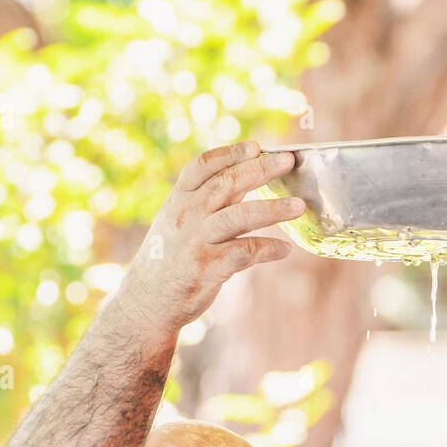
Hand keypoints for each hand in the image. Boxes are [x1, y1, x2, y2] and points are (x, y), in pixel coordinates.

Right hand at [116, 140, 304, 350]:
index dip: (230, 153)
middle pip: (227, 184)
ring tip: (298, 206)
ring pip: (239, 216)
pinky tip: (285, 249)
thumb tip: (246, 179)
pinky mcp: (208, 268)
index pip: (203, 166)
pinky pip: (244, 253)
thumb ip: (209, 201)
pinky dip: (267, 249)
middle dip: (260, 170)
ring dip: (272, 209)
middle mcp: (187, 215)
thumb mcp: (178, 222)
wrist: (147, 300)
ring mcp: (197, 241)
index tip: (256, 145)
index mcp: (178, 199)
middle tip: (288, 161)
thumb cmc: (169, 259)